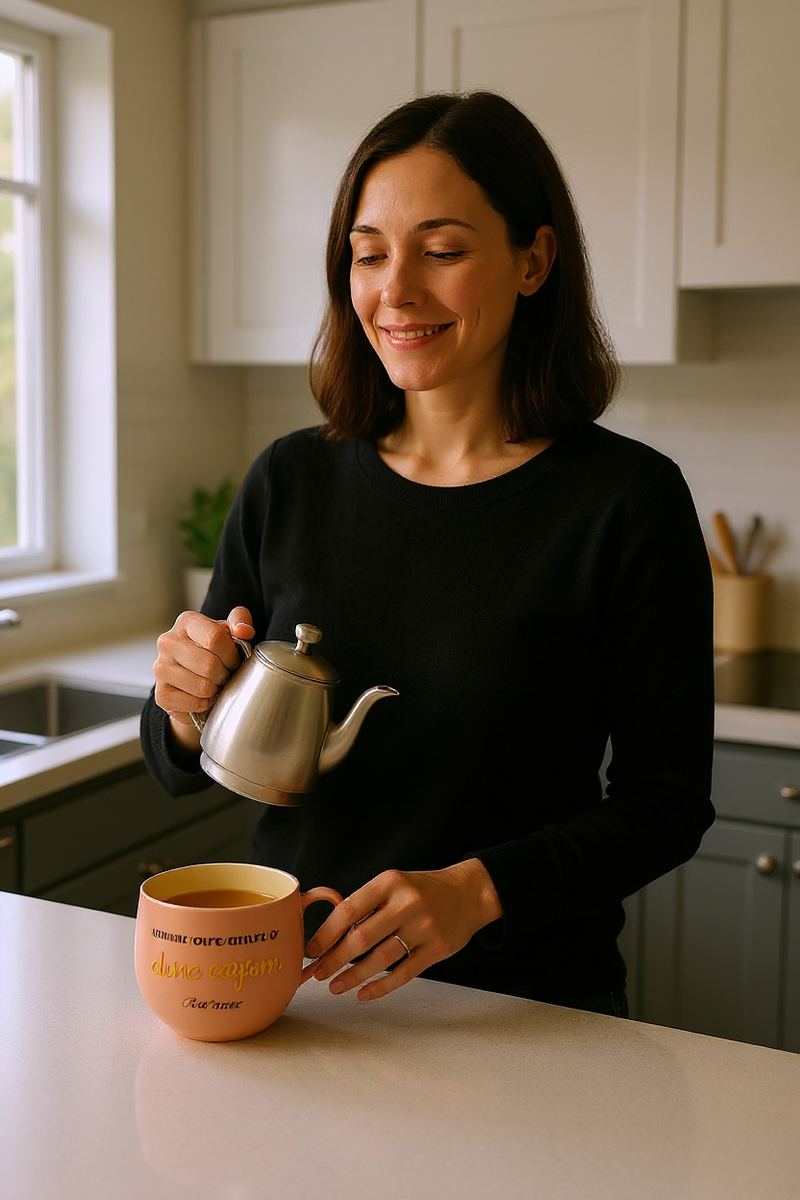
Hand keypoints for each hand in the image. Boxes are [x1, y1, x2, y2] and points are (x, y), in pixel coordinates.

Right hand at [152, 606, 254, 753]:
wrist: (193, 675)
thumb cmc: (213, 651)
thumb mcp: (229, 630)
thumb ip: (241, 621)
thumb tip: (244, 631)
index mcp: (187, 622)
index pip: (215, 638)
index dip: (231, 654)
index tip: (232, 659)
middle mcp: (168, 642)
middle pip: (209, 665)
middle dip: (224, 674)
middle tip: (223, 674)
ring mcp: (160, 668)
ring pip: (202, 687)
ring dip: (215, 689)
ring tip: (213, 683)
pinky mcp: (161, 694)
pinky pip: (194, 703)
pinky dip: (205, 703)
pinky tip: (203, 695)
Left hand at [305, 858, 501, 1002]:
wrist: (469, 893)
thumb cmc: (422, 890)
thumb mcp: (394, 884)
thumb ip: (367, 904)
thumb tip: (330, 936)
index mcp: (389, 882)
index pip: (349, 910)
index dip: (326, 933)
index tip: (311, 949)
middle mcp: (407, 903)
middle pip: (362, 937)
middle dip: (334, 959)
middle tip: (319, 973)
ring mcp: (424, 927)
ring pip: (380, 959)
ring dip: (353, 976)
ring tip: (336, 986)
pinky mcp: (437, 949)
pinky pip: (403, 973)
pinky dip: (380, 987)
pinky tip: (363, 993)